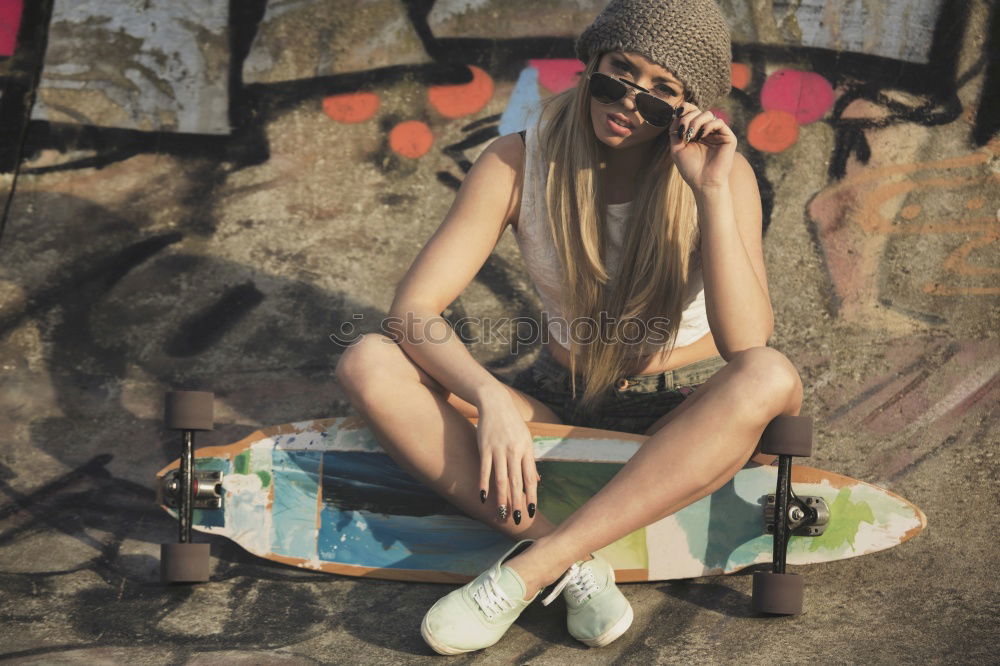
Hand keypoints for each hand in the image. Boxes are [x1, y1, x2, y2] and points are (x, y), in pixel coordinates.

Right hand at [476, 399, 538, 526]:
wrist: (496, 403)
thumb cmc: (512, 424)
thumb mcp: (526, 440)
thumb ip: (530, 462)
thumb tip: (537, 482)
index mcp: (527, 450)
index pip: (531, 478)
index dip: (532, 496)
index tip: (531, 512)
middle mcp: (514, 451)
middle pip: (517, 482)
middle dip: (518, 502)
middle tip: (517, 519)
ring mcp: (499, 449)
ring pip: (501, 478)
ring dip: (502, 498)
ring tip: (502, 513)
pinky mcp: (485, 447)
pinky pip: (485, 469)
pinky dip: (484, 484)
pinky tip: (483, 497)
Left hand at [668, 102, 736, 191]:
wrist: (703, 183)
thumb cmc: (690, 168)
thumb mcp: (677, 148)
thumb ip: (675, 131)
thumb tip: (676, 115)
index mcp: (696, 132)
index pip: (692, 112)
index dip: (685, 108)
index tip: (677, 112)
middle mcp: (707, 131)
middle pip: (698, 111)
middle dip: (687, 118)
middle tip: (684, 133)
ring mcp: (718, 133)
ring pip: (708, 114)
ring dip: (696, 122)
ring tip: (691, 136)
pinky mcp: (728, 137)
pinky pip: (718, 122)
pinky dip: (708, 126)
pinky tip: (702, 136)